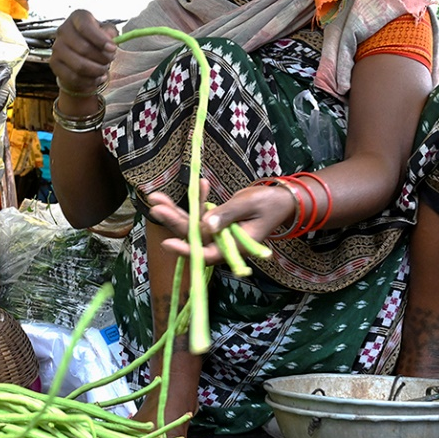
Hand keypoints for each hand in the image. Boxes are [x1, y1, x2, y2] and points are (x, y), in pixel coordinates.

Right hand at [50, 10, 116, 96]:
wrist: (80, 53)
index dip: (100, 39)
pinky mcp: (54, 63)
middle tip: (110, 60)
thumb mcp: (107, 32)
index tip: (112, 48)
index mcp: (77, 17)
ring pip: (79, 66)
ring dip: (96, 71)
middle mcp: (63, 30)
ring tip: (104, 69)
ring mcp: (56, 48)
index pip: (85, 27)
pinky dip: (89, 81)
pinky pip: (73, 78)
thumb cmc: (95, 40)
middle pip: (84, 48)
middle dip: (102, 58)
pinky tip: (97, 78)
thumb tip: (110, 40)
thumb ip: (110, 33)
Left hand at [147, 180, 294, 263]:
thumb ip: (227, 214)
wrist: (282, 200)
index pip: (207, 253)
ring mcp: (220, 233)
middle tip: (156, 207)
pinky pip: (202, 214)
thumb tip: (205, 224)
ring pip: (193, 224)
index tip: (168, 242)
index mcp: (235, 247)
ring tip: (156, 197)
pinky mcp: (218, 222)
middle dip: (173, 221)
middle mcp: (224, 244)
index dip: (187, 250)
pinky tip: (200, 183)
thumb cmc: (270, 204)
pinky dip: (199, 200)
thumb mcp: (250, 205)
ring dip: (176, 210)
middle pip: (194, 236)